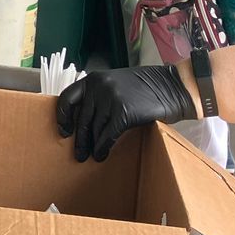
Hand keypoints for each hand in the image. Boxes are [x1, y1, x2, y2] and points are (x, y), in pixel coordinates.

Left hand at [55, 65, 196, 162]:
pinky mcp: (123, 113)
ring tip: (91, 156)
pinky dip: (103, 148)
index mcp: (93, 78)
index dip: (62, 116)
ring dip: (92, 146)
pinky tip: (102, 155)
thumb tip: (83, 121)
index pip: (67, 98)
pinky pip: (108, 135)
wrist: (172, 87)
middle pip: (81, 118)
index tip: (64, 131)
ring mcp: (110, 99)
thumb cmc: (145, 88)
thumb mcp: (116, 84)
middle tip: (78, 154)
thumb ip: (98, 95)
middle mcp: (98, 87)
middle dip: (79, 139)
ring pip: (94, 129)